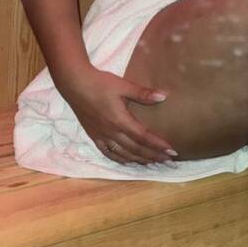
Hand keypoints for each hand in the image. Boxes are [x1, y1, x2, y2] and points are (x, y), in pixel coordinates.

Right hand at [59, 66, 179, 166]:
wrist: (75, 84)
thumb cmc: (101, 83)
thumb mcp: (124, 86)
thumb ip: (143, 94)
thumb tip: (163, 96)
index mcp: (120, 121)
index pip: (143, 137)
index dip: (158, 145)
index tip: (171, 151)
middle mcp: (111, 132)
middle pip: (135, 149)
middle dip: (152, 156)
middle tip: (167, 160)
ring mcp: (101, 136)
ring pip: (122, 154)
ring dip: (138, 160)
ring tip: (152, 163)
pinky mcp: (93, 136)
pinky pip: (108, 153)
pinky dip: (120, 159)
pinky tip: (127, 161)